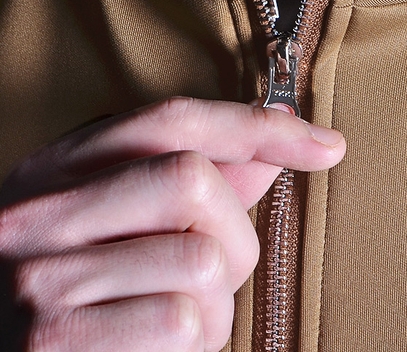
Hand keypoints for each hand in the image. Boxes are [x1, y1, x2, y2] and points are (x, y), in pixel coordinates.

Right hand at [0, 97, 344, 350]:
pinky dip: (194, 342)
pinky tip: (155, 347)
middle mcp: (38, 212)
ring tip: (172, 316)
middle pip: (192, 180)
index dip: (256, 125)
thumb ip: (191, 179)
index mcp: (55, 169)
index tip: (324, 144)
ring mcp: (39, 278)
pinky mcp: (52, 343)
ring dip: (216, 302)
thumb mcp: (111, 221)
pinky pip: (182, 321)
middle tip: (217, 270)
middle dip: (234, 231)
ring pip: (203, 262)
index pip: (171, 120)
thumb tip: (275, 145)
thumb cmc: (72, 291)